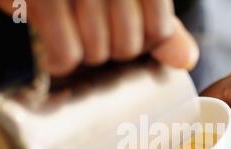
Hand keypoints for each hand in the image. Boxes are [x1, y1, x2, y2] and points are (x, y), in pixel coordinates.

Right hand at [0, 0, 198, 75]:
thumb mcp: (132, 1)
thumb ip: (161, 29)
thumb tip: (186, 61)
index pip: (158, 30)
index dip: (141, 41)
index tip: (123, 29)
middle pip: (127, 45)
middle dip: (110, 48)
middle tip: (91, 28)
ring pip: (97, 52)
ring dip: (84, 53)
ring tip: (71, 30)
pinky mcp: (43, 0)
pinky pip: (66, 55)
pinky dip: (59, 61)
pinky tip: (53, 45)